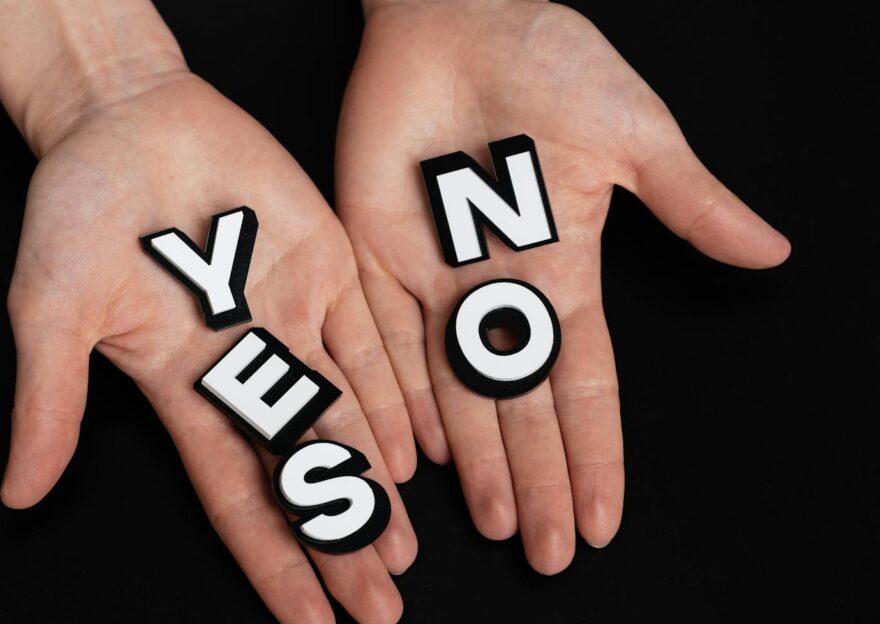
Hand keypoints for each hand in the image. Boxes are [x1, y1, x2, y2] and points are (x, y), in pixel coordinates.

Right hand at [4, 71, 417, 622]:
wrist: (125, 116)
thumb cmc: (77, 211)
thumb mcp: (52, 311)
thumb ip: (48, 400)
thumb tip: (20, 491)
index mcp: (185, 386)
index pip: (239, 495)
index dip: (273, 560)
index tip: (308, 620)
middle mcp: (247, 364)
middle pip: (303, 472)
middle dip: (339, 541)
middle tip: (379, 606)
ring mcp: (292, 317)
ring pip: (347, 419)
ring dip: (375, 486)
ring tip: (402, 552)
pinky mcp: (327, 265)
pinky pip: (369, 341)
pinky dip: (394, 394)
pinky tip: (415, 449)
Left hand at [336, 0, 789, 573]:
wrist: (459, 13)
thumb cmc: (549, 62)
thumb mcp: (632, 136)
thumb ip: (688, 201)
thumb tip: (771, 255)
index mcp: (561, 266)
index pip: (583, 382)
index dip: (594, 452)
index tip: (604, 517)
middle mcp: (496, 288)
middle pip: (521, 406)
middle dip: (537, 480)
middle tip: (547, 552)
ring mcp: (434, 276)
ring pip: (454, 390)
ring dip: (475, 461)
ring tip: (492, 525)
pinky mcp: (375, 251)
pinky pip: (385, 341)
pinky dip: (399, 397)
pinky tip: (415, 455)